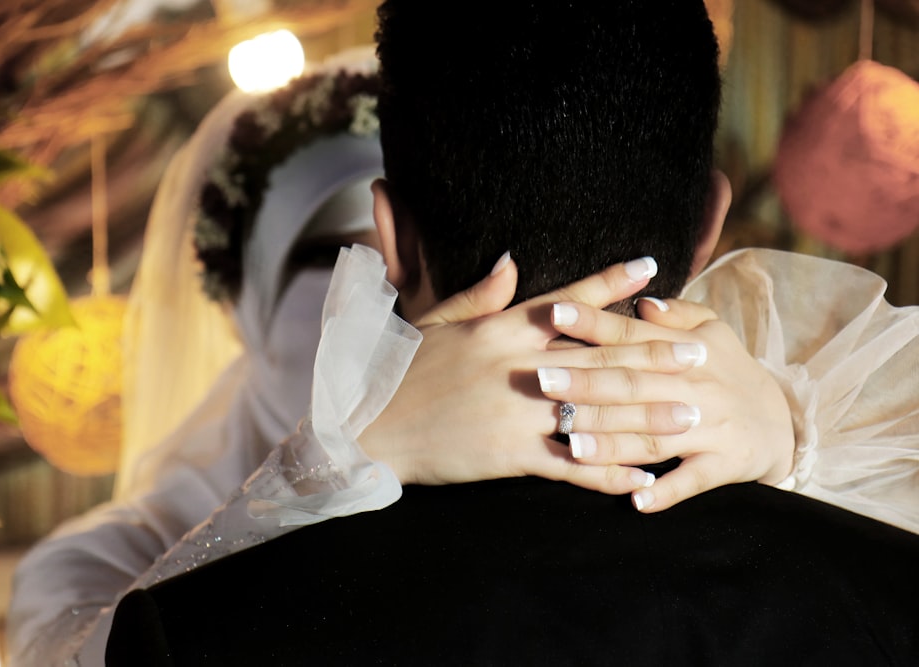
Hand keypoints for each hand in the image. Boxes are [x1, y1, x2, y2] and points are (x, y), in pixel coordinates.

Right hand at [360, 254, 666, 493]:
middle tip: (701, 354)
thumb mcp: (436, 322)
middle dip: (655, 355)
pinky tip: (643, 477)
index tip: (652, 268)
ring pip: (597, 412)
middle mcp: (517, 366)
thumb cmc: (400, 371)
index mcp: (500, 328)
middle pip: (600, 357)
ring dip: (648, 415)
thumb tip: (512, 262)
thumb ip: (478, 296)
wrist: (371, 426)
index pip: (568, 301)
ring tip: (691, 414)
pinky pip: (572, 465)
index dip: (611, 284)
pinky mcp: (510, 454)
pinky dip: (609, 473)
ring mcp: (517, 411)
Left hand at [537, 296, 795, 511]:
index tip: (552, 311)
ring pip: (652, 437)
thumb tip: (640, 298)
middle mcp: (695, 387)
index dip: (592, 322)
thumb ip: (674, 315)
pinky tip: (636, 499)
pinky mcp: (723, 464)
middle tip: (540, 380)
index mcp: (686, 350)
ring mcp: (710, 428)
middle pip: (632, 385)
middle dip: (586, 383)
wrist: (784, 423)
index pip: (630, 334)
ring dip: (612, 444)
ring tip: (571, 445)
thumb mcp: (712, 331)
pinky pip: (691, 481)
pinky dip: (665, 491)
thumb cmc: (730, 371)